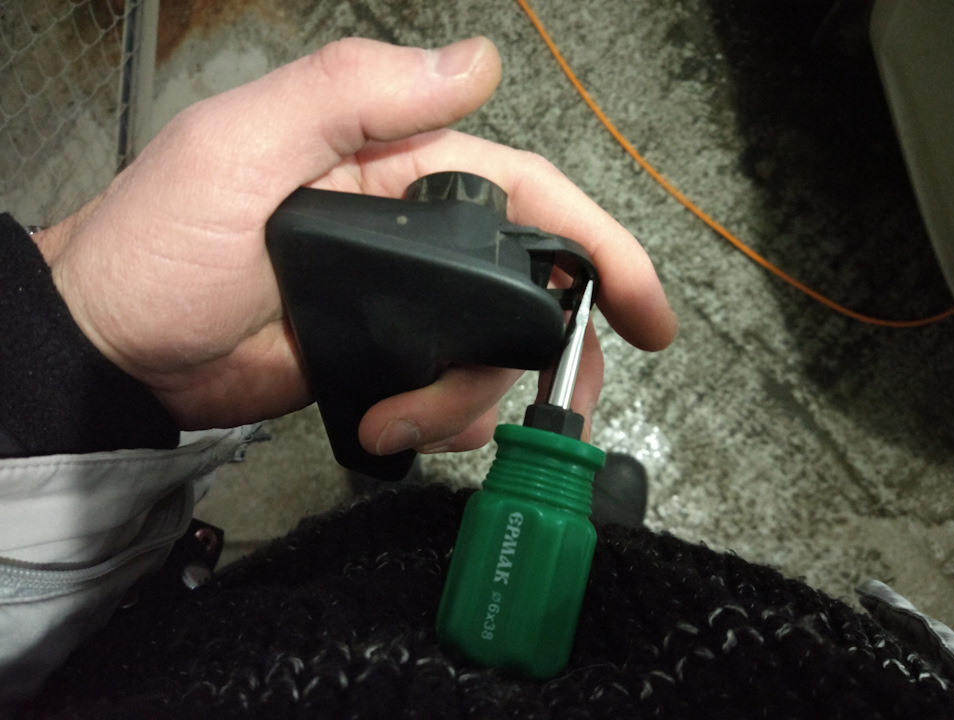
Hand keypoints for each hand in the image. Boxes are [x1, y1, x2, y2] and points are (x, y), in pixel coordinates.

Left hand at [34, 37, 674, 455]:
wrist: (117, 347)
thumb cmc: (167, 240)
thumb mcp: (247, 143)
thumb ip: (357, 93)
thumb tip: (479, 63)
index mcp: (400, 167)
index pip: (527, 195)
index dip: (599, 245)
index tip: (648, 309)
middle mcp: (416, 236)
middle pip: (527, 287)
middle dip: (560, 345)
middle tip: (574, 401)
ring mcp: (403, 307)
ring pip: (491, 355)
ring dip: (476, 398)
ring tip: (412, 420)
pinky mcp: (382, 363)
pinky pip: (446, 395)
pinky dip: (443, 420)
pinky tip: (396, 428)